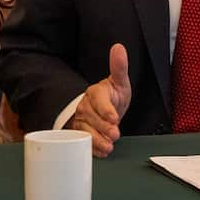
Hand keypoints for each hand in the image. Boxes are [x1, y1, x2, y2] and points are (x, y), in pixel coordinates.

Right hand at [69, 43, 131, 157]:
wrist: (105, 110)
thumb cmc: (112, 95)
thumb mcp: (119, 82)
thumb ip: (119, 67)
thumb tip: (119, 47)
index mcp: (96, 92)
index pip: (98, 99)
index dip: (106, 109)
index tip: (115, 118)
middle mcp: (85, 106)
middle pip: (91, 117)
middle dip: (103, 127)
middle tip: (115, 133)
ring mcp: (81, 121)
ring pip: (85, 131)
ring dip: (97, 140)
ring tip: (109, 146)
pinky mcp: (80, 134)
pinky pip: (83, 142)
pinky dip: (93, 149)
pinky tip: (103, 152)